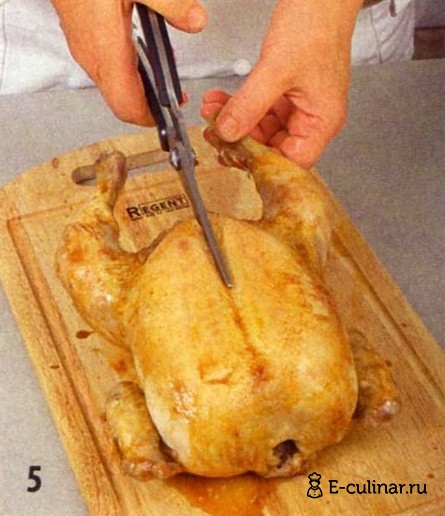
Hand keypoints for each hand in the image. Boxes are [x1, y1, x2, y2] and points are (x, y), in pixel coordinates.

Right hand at [51, 0, 206, 124]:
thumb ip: (171, 4)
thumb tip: (196, 21)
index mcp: (109, 53)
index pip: (128, 108)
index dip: (151, 119)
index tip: (172, 113)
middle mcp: (94, 60)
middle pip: (122, 104)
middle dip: (150, 107)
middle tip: (173, 98)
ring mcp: (86, 52)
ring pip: (114, 90)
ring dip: (139, 91)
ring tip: (162, 80)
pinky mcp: (83, 42)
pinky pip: (107, 73)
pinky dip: (128, 75)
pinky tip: (141, 58)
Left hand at [201, 0, 362, 167]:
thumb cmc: (316, 24)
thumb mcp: (276, 69)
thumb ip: (249, 105)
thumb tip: (227, 132)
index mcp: (322, 122)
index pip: (291, 162)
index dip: (262, 163)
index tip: (233, 154)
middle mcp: (312, 119)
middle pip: (274, 148)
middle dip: (242, 140)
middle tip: (215, 134)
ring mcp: (299, 107)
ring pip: (263, 129)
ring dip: (237, 122)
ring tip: (213, 113)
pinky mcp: (287, 94)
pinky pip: (261, 110)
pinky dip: (241, 107)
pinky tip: (222, 101)